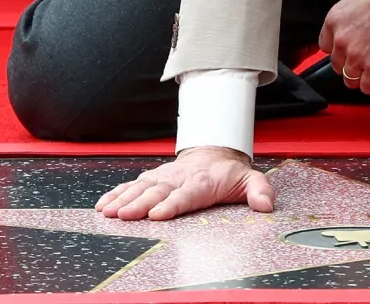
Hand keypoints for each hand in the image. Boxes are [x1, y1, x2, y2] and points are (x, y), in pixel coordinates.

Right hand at [94, 146, 274, 220]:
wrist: (214, 152)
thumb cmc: (230, 172)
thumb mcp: (251, 179)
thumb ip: (260, 191)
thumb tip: (266, 205)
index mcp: (202, 182)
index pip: (186, 194)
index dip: (172, 204)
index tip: (158, 214)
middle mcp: (179, 178)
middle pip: (157, 192)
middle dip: (139, 204)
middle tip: (124, 215)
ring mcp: (164, 178)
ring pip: (140, 188)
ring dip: (123, 199)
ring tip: (108, 211)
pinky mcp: (153, 179)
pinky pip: (132, 185)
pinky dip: (117, 193)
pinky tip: (103, 204)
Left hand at [319, 0, 369, 96]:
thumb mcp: (356, 0)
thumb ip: (348, 19)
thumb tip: (352, 28)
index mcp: (334, 20)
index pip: (326, 46)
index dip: (339, 50)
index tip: (348, 51)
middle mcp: (341, 40)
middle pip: (338, 65)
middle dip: (351, 64)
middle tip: (366, 59)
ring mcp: (357, 56)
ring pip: (350, 80)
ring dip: (362, 76)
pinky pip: (369, 87)